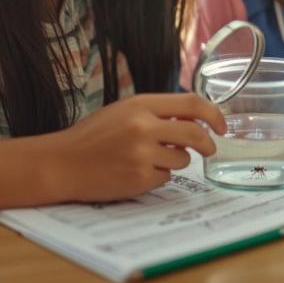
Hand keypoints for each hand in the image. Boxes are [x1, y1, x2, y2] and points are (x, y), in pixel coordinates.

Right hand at [51, 93, 226, 201]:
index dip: (214, 114)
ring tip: (148, 159)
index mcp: (140, 104)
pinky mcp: (139, 179)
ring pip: (182, 160)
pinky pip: (165, 178)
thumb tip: (195, 118)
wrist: (61, 163)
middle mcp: (143, 127)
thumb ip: (157, 112)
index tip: (221, 125)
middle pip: (195, 134)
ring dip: (174, 161)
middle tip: (209, 149)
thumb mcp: (123, 111)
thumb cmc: (93, 136)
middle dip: (207, 144)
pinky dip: (157, 177)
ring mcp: (141, 154)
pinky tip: (135, 172)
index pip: (191, 103)